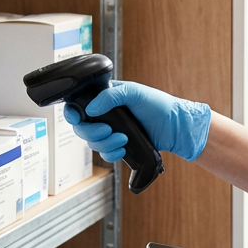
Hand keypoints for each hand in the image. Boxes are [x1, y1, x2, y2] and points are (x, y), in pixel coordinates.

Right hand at [64, 80, 211, 161]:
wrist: (175, 127)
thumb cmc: (158, 105)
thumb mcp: (135, 92)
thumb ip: (111, 96)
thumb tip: (91, 108)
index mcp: (106, 98)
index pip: (79, 104)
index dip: (72, 113)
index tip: (77, 118)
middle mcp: (106, 115)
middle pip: (82, 127)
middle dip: (92, 132)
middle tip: (108, 131)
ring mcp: (112, 131)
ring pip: (92, 143)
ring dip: (105, 144)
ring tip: (124, 139)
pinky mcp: (119, 146)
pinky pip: (105, 154)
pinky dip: (111, 154)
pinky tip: (123, 149)